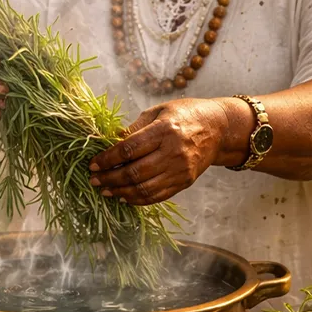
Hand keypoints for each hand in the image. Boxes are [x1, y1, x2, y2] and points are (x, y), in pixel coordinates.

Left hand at [88, 98, 230, 204]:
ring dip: (121, 192)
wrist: (219, 128)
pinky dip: (138, 199)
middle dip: (109, 178)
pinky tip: (124, 196)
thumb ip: (134, 128)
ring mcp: (181, 170)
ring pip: (144, 188)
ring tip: (105, 191)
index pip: (129, 149)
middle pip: (134, 172)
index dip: (107, 159)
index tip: (92, 165)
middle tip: (94, 180)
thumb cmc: (185, 114)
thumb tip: (109, 142)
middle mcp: (174, 152)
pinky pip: (157, 196)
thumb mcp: (158, 112)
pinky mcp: (186, 182)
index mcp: (164, 130)